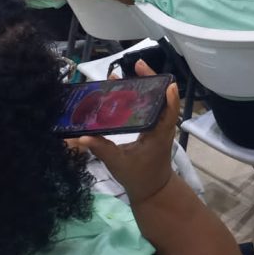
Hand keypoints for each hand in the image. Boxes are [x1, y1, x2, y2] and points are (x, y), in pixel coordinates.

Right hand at [74, 65, 177, 204]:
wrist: (152, 189)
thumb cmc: (139, 176)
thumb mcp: (118, 163)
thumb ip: (101, 149)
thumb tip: (82, 137)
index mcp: (158, 134)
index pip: (170, 112)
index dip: (171, 98)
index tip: (168, 83)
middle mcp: (161, 126)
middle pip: (162, 98)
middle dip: (150, 80)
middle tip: (136, 66)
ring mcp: (158, 126)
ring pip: (155, 101)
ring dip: (143, 86)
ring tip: (125, 74)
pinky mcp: (152, 127)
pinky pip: (149, 107)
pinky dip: (139, 97)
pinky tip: (124, 92)